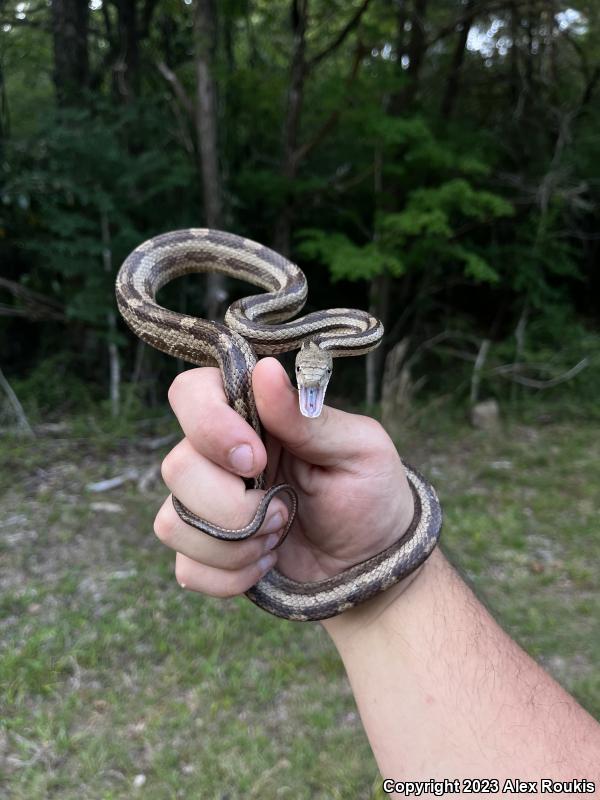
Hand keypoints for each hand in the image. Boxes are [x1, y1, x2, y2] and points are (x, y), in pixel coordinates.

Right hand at [155, 357, 413, 598]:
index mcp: (253, 417)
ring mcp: (207, 506)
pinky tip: (267, 563)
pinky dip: (232, 576)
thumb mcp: (358, 449)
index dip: (209, 425)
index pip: (191, 393)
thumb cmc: (371, 494)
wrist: (372, 562)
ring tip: (278, 538)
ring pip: (172, 522)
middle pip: (177, 467)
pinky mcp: (206, 552)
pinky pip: (187, 568)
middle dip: (232, 504)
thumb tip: (265, 371)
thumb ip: (307, 417)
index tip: (255, 459)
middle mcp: (219, 456)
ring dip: (233, 543)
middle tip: (285, 511)